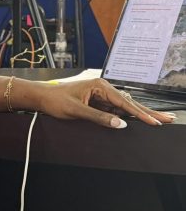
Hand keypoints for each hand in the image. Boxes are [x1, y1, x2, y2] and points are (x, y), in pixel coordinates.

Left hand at [25, 78, 176, 128]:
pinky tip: (141, 119)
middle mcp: (103, 88)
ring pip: (125, 107)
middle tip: (169, 119)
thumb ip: (99, 117)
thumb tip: (121, 124)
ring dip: (141, 114)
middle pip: (129, 103)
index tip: (154, 122)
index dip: (141, 114)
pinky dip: (129, 115)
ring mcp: (101, 95)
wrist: (41, 97)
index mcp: (99, 86)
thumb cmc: (55, 101)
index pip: (125, 102)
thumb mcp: (76, 111)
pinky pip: (116, 110)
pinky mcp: (97, 102)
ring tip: (160, 120)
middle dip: (149, 112)